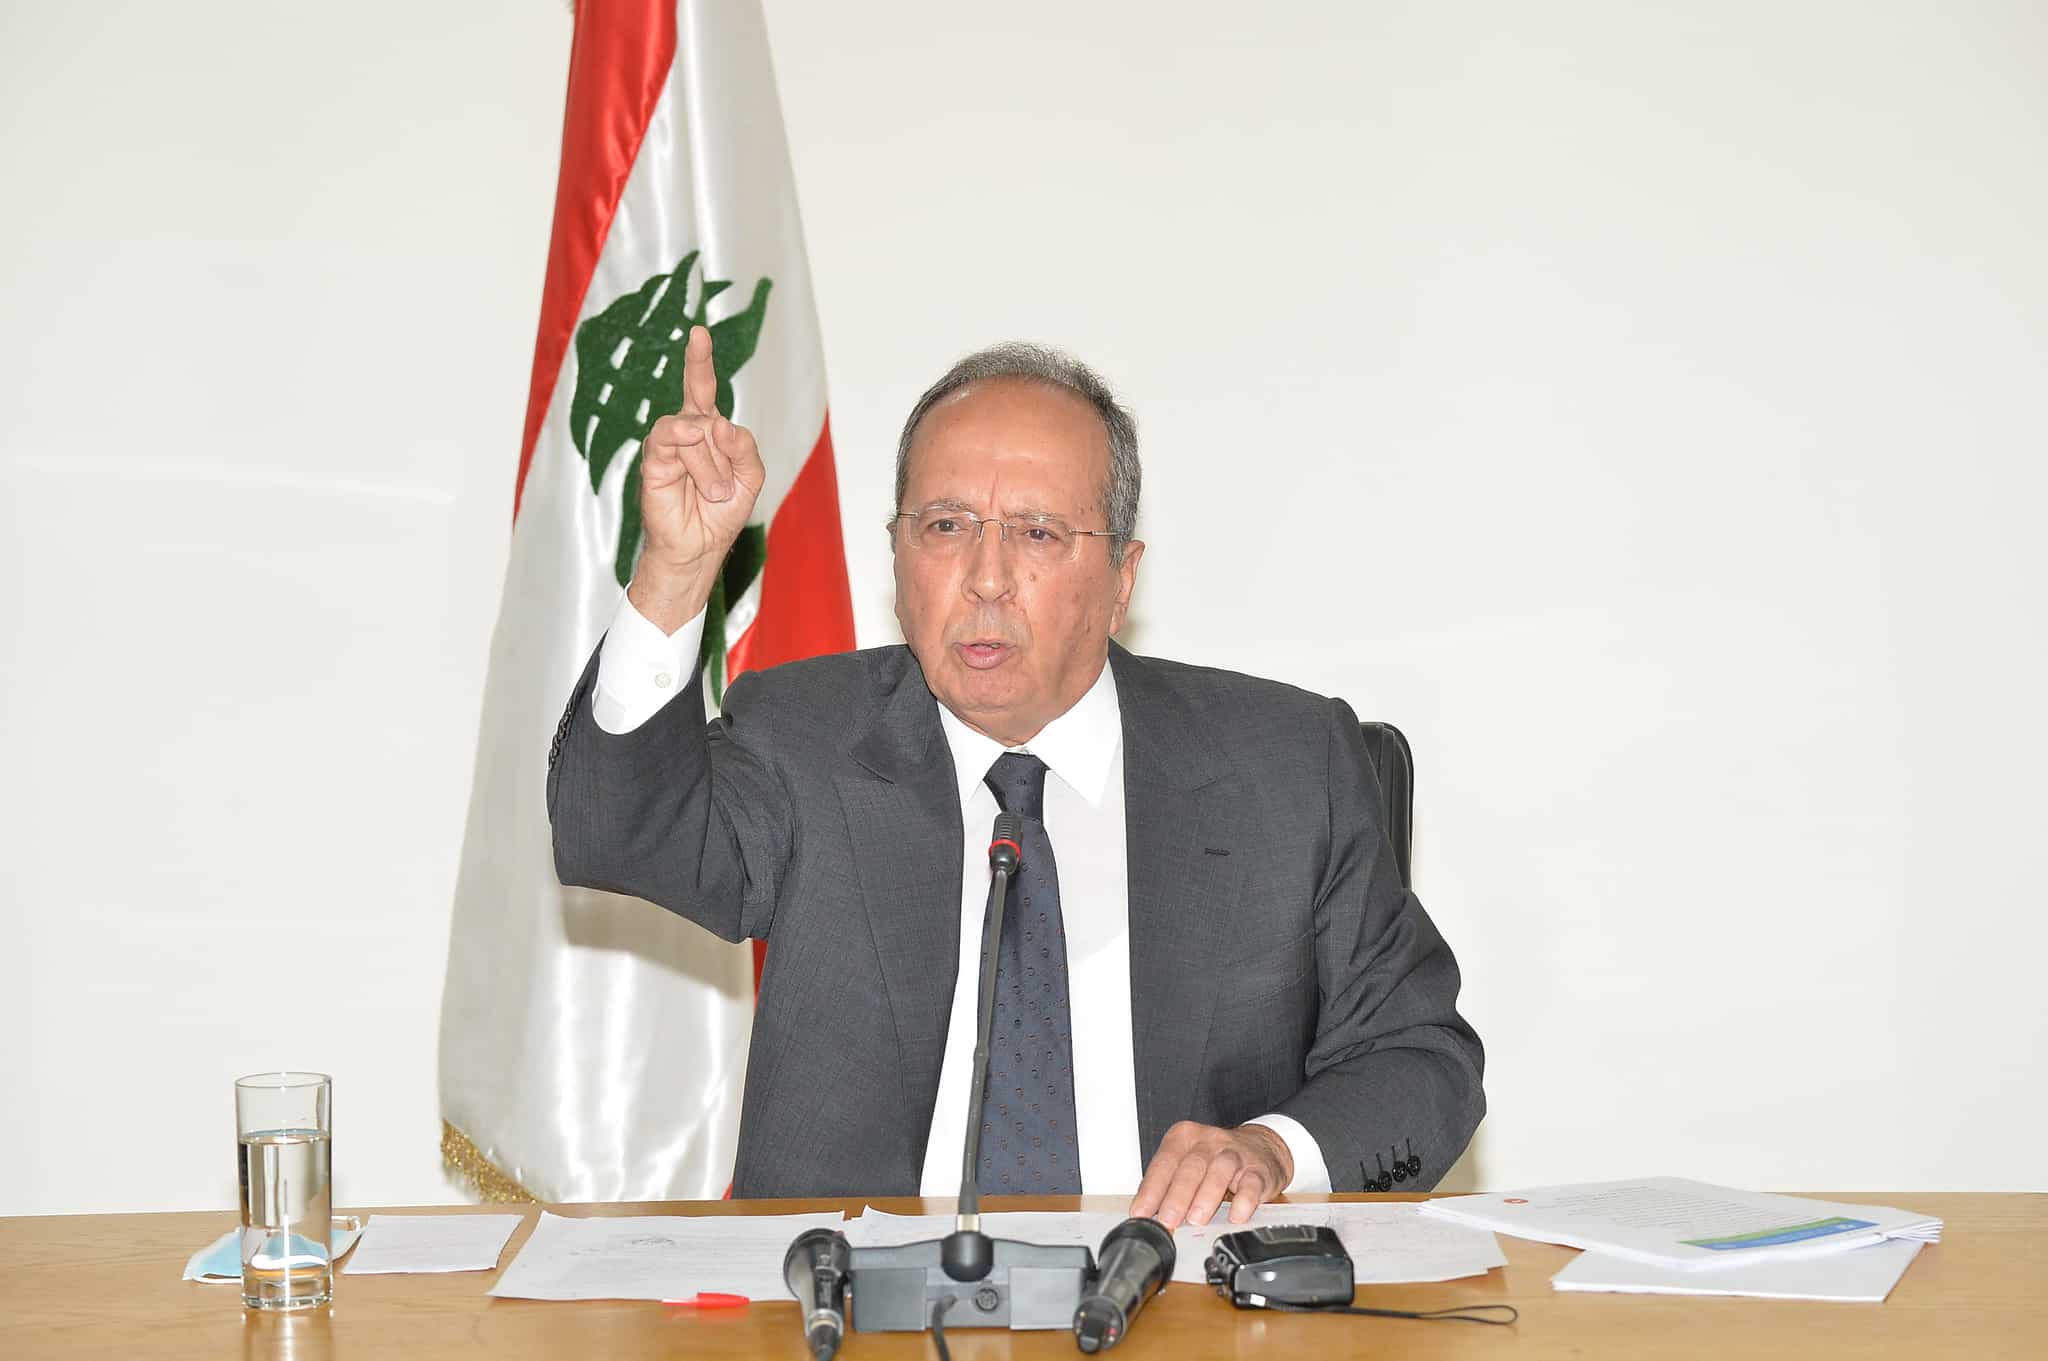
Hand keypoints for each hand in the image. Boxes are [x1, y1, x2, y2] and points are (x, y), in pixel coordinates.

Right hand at [627, 325, 765, 631]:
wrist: (700, 548)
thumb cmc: (722, 513)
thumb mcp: (751, 478)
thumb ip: (744, 447)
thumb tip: (720, 424)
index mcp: (710, 430)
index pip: (703, 389)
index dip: (699, 361)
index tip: (698, 332)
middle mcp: (687, 432)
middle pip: (702, 404)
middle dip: (713, 408)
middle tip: (715, 434)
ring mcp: (669, 445)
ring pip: (697, 430)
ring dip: (712, 467)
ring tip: (714, 495)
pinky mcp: (654, 461)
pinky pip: (671, 438)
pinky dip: (691, 450)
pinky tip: (695, 464)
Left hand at [1129, 1121, 1293, 1229]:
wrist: (1260, 1147)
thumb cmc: (1215, 1160)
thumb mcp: (1186, 1165)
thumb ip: (1168, 1187)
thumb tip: (1148, 1216)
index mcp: (1184, 1138)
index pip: (1163, 1164)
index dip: (1151, 1190)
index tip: (1141, 1213)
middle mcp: (1208, 1141)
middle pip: (1190, 1167)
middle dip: (1177, 1196)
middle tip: (1168, 1220)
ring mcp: (1234, 1153)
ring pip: (1219, 1170)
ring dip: (1206, 1196)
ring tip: (1197, 1219)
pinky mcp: (1258, 1169)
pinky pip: (1251, 1183)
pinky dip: (1244, 1200)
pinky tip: (1236, 1215)